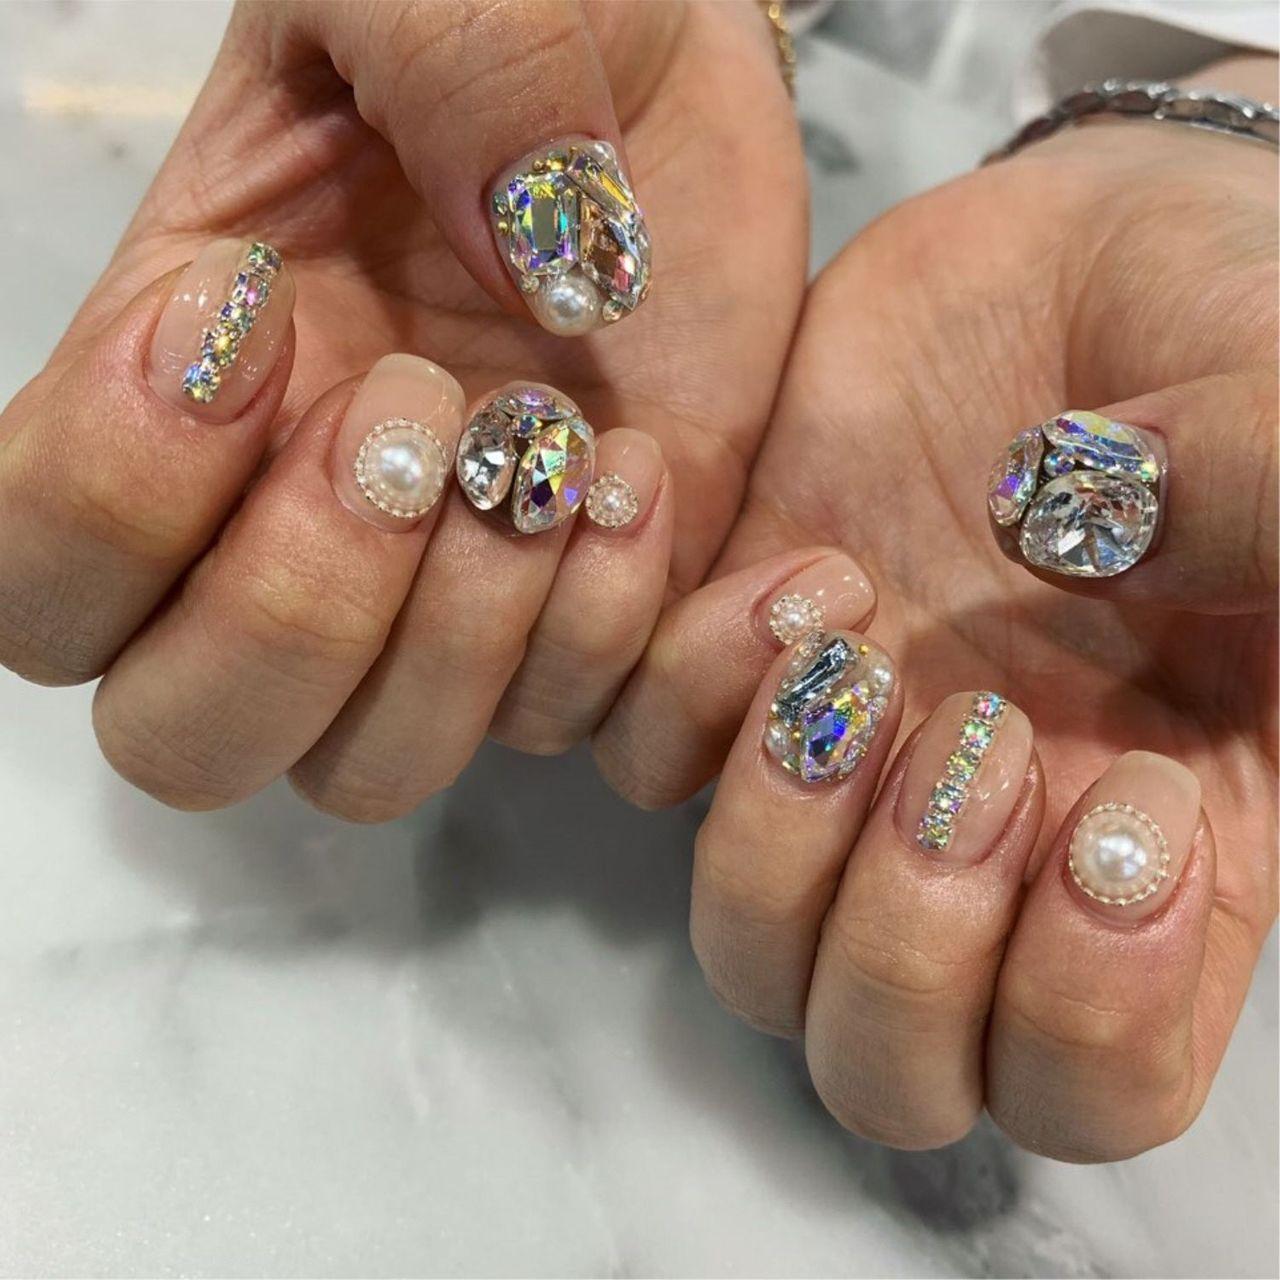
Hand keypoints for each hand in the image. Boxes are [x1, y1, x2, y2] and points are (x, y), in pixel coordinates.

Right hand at [0, 0, 805, 816]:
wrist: (676, 72)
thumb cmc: (523, 5)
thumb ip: (442, 75)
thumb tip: (530, 287)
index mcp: (191, 389)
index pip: (36, 570)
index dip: (110, 495)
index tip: (254, 313)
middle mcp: (295, 528)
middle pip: (185, 732)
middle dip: (298, 608)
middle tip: (417, 413)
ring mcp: (446, 592)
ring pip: (369, 764)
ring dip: (461, 638)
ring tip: (556, 440)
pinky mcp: (586, 608)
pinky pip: (560, 722)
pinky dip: (606, 632)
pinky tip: (651, 473)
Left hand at [596, 105, 1277, 1158]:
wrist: (1085, 256)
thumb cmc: (1233, 337)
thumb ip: (1259, 501)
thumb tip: (1074, 544)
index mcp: (1148, 859)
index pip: (1082, 1087)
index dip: (1080, 1009)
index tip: (1128, 801)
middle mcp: (983, 845)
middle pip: (880, 1063)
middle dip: (900, 945)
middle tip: (971, 743)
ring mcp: (843, 756)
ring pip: (742, 941)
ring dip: (774, 834)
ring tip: (850, 655)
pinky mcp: (736, 652)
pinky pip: (645, 755)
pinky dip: (686, 687)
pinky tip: (799, 566)